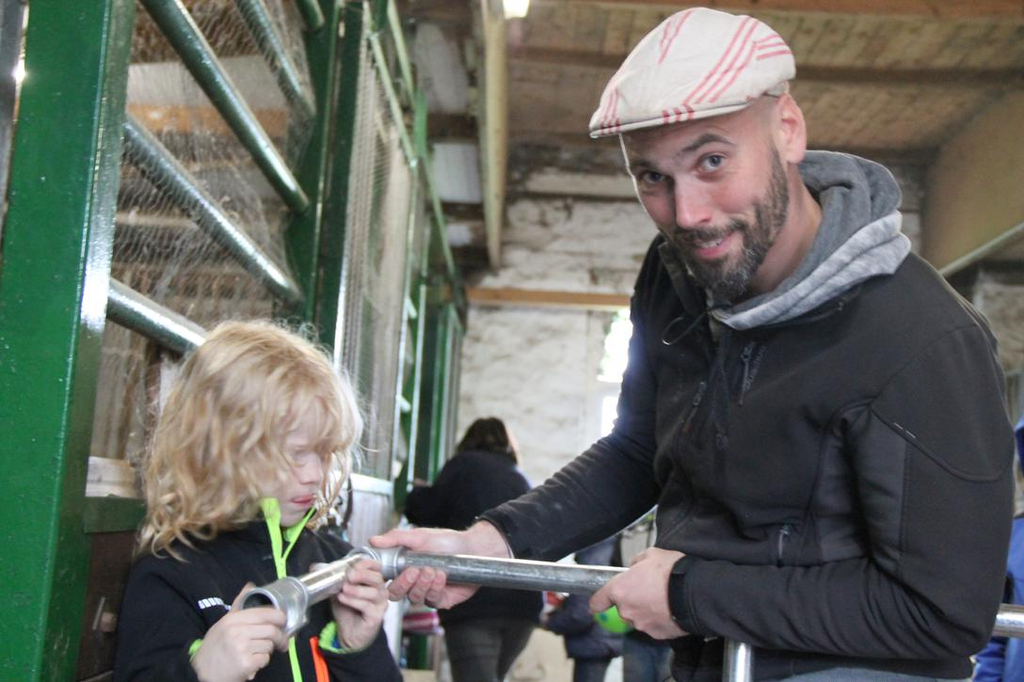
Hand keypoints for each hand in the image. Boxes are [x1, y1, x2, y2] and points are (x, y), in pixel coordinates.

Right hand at [191, 583, 287, 681]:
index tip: (284, 622)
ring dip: (268, 651)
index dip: (279, 617)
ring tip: (257, 652)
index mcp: (232, 619)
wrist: (203, 672)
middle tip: (282, 643)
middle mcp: (236, 631)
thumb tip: (251, 585)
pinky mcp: (245, 664)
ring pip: (269, 645)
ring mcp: (241, 648)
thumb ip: (239, 605)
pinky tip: (252, 662)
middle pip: (271, 630)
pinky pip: (265, 659)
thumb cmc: (215, 647)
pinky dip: (262, 662)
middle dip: (280, 637)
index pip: (264, 613)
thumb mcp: (223, 623)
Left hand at [313, 559, 388, 650]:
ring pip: (374, 592)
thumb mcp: (337, 591)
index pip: (376, 566)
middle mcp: (380, 591)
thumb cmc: (347, 611)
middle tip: (348, 576)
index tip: (352, 566)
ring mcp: (380, 604)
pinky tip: (343, 599)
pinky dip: (354, 601)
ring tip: (343, 589)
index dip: (366, 564)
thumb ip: (331, 579)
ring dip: (357, 589)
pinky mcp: (376, 617)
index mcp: (373, 582)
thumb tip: (314, 568)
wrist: (347, 634)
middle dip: (362, 574)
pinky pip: (367, 606)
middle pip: (377, 577)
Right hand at [369, 522, 509, 608]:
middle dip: (404, 583)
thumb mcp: (419, 536)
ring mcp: (426, 592)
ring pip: (414, 598)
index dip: (381, 579)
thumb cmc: (446, 541)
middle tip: (414, 571)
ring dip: (422, 584)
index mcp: (403, 568)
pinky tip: (441, 576)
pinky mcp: (441, 600)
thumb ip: (396, 538)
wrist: (472, 547)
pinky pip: (432, 600)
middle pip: (396, 594)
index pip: (384, 580)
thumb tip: (373, 540)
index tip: (385, 570)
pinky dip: (435, 588)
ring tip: (432, 570)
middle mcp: (412, 583)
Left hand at [590, 547, 687, 639]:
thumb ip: (637, 562)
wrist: (694, 593)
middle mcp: (626, 611)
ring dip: (647, 611)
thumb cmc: (671, 571)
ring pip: (639, 618)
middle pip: (623, 608)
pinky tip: (671, 609)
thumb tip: (635, 567)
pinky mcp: (657, 635)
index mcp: (619, 590)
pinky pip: (654, 626)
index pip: (598, 601)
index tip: (598, 603)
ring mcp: (642, 625)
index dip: (598, 602)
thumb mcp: (651, 555)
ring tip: (664, 599)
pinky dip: (660, 620)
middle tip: (650, 589)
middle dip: (634, 600)